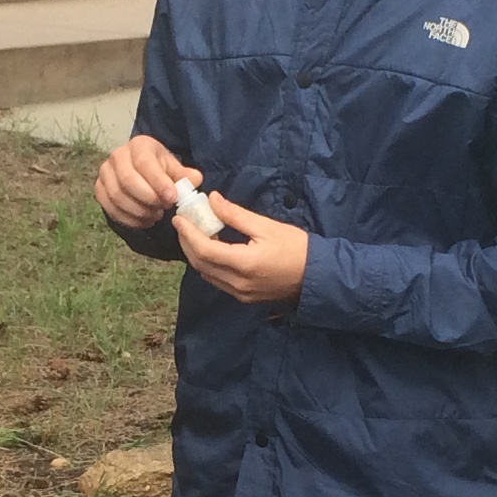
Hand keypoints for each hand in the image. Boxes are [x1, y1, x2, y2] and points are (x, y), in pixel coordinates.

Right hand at [94, 133, 193, 231]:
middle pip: (128, 181)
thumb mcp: (174, 167)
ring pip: (117, 196)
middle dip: (148, 199)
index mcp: (139, 145)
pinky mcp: (99, 189)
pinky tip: (144, 221)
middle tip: (164, 208)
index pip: (145, 164)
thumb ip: (185, 174)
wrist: (141, 171)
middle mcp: (118, 156)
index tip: (172, 198)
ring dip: (139, 211)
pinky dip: (129, 219)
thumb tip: (194, 179)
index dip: (158, 182)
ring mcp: (105, 173)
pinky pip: (110, 208)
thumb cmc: (159, 169)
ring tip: (156, 215)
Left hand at [177, 189, 308, 306]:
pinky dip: (208, 264)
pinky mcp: (243, 297)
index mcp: (244, 265)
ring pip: (206, 274)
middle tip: (183, 223)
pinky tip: (211, 249)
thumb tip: (212, 200)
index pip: (204, 250)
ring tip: (194, 233)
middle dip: (187, 243)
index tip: (179, 218)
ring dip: (196, 254)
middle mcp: (237, 284)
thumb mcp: (267, 226)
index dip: (187, 234)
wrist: (318, 277)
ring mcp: (239, 294)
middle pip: (199, 264)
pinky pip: (217, 280)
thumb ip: (236, 215)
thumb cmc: (297, 248)